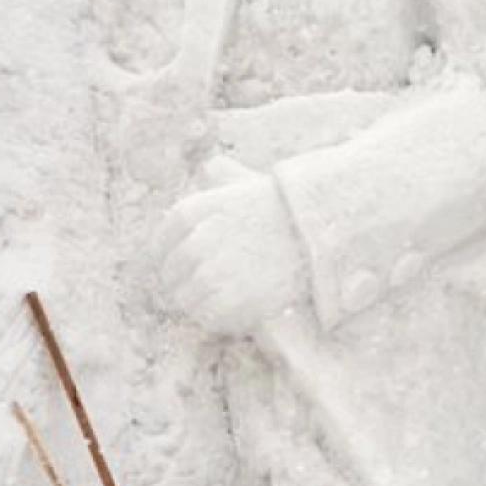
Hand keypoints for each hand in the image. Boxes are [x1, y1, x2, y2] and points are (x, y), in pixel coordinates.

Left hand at [153, 161, 308, 336]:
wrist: (326, 237)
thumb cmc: (291, 212)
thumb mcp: (252, 184)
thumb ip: (225, 176)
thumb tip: (211, 166)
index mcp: (193, 211)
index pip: (160, 245)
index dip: (172, 259)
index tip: (189, 268)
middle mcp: (196, 241)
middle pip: (171, 276)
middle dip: (188, 283)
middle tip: (217, 286)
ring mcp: (211, 273)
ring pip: (186, 300)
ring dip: (204, 303)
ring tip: (232, 298)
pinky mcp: (229, 301)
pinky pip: (207, 318)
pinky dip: (220, 319)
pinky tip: (242, 309)